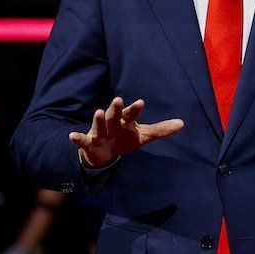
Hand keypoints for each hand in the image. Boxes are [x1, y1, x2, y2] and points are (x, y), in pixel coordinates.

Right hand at [68, 96, 183, 167]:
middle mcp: (112, 123)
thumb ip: (161, 129)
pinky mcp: (89, 142)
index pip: (132, 113)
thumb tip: (182, 123)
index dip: (135, 109)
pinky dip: (77, 138)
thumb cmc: (125, 139)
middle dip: (116, 108)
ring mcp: (99, 132)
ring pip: (99, 124)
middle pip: (115, 114)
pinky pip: (82, 140)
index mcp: (126, 120)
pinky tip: (72, 136)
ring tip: (98, 111)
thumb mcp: (144, 135)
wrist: (105, 153)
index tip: (141, 103)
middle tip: (119, 100)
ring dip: (99, 119)